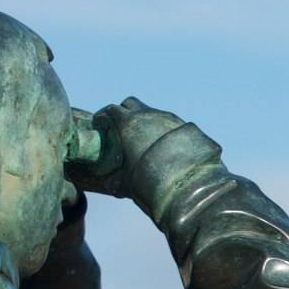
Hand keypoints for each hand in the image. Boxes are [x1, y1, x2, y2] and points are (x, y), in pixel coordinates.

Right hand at [69, 98, 186, 198]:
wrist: (188, 181)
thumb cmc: (150, 181)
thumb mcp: (126, 183)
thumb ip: (114, 180)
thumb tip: (107, 184)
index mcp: (127, 123)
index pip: (110, 110)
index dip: (103, 116)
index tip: (100, 124)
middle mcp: (146, 115)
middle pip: (130, 104)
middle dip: (123, 112)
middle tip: (121, 127)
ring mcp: (167, 117)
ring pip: (151, 112)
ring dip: (145, 120)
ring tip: (144, 138)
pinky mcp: (184, 125)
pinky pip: (168, 122)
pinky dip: (162, 128)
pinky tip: (164, 145)